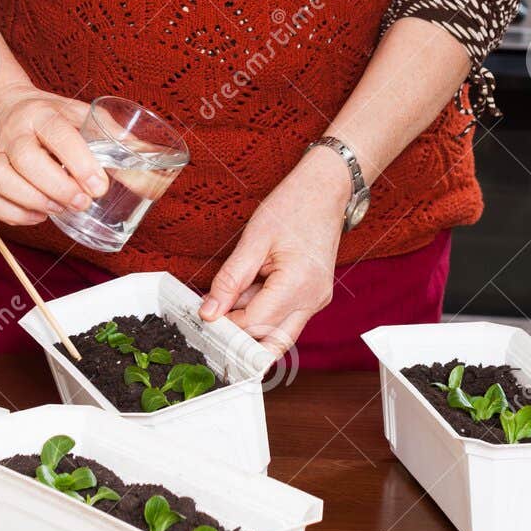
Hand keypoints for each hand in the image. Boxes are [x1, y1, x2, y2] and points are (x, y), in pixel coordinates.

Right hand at [0, 82, 108, 226]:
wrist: (3, 106)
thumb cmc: (49, 114)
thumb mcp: (81, 113)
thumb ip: (113, 135)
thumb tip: (151, 159)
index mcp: (42, 113)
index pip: (57, 133)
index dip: (78, 160)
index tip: (99, 185)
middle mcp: (16, 133)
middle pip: (27, 159)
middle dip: (58, 187)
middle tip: (84, 203)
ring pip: (2, 181)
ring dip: (34, 201)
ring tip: (61, 209)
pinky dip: (13, 214)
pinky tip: (39, 215)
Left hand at [199, 150, 350, 358]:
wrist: (325, 189)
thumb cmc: (294, 206)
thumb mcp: (254, 239)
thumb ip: (231, 279)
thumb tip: (210, 311)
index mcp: (298, 285)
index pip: (254, 324)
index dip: (226, 325)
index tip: (205, 317)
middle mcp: (312, 300)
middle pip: (270, 340)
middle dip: (239, 334)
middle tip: (214, 318)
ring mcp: (316, 300)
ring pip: (278, 332)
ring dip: (251, 322)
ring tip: (232, 292)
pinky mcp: (314, 296)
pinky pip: (286, 316)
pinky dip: (264, 310)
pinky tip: (249, 288)